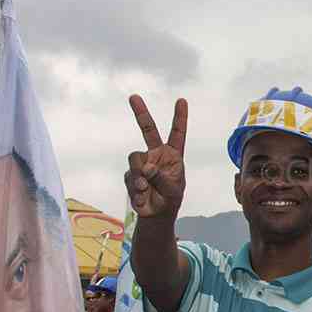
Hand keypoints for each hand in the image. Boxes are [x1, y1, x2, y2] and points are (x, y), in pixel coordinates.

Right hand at [125, 95, 187, 222]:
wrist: (155, 215)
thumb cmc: (169, 199)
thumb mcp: (172, 189)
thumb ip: (161, 177)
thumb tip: (147, 167)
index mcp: (173, 155)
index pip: (177, 133)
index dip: (179, 117)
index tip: (181, 100)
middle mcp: (157, 154)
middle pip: (148, 129)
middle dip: (140, 112)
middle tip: (133, 96)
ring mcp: (142, 163)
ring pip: (135, 158)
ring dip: (140, 174)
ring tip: (145, 189)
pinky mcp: (131, 174)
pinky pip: (130, 176)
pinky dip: (135, 188)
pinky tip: (141, 197)